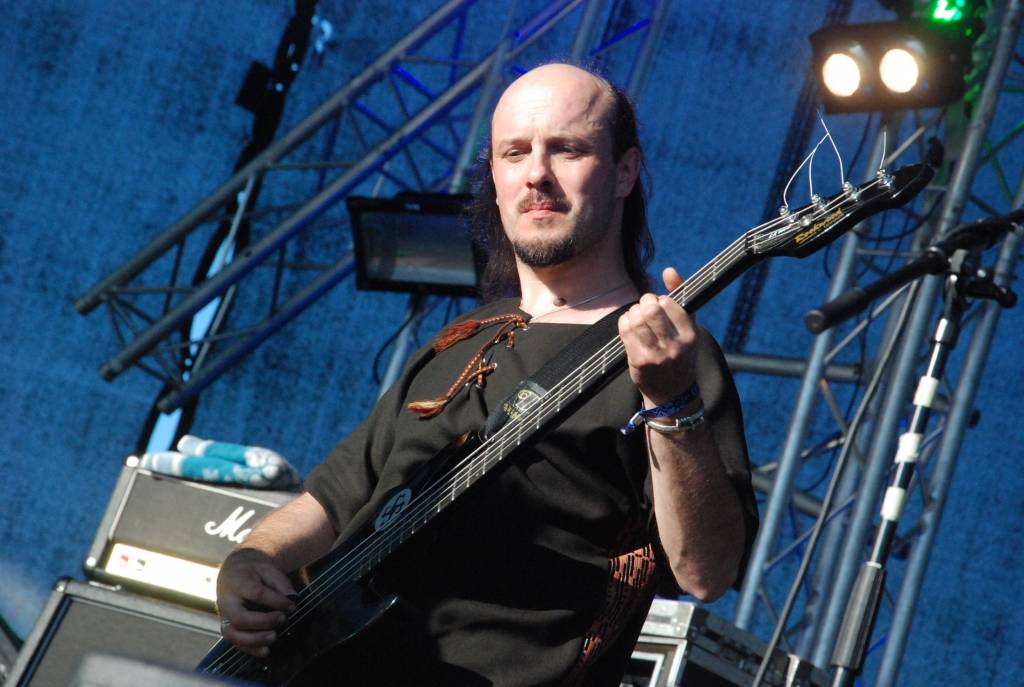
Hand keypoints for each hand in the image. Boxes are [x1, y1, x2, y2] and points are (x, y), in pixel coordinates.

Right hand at [216, 548, 296, 656]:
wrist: (233, 574)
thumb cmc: (253, 572)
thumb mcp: (268, 569)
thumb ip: (281, 583)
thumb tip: (292, 598)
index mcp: (237, 582)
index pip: (256, 593)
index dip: (275, 601)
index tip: (291, 606)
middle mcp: (226, 602)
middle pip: (240, 618)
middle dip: (263, 622)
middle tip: (282, 619)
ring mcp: (224, 617)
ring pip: (233, 634)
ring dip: (255, 640)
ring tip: (274, 637)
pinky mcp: (227, 628)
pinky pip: (235, 642)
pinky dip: (250, 649)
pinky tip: (265, 650)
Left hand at [618, 267, 697, 406]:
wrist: (672, 393)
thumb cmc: (680, 353)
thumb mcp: (688, 327)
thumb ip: (680, 297)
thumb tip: (669, 270)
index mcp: (691, 335)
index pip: (668, 303)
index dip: (659, 300)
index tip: (658, 306)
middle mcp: (675, 346)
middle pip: (650, 310)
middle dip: (643, 303)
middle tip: (644, 308)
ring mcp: (656, 355)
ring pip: (636, 320)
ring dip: (632, 313)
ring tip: (636, 317)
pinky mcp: (639, 362)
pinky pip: (625, 331)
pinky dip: (624, 323)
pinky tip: (629, 326)